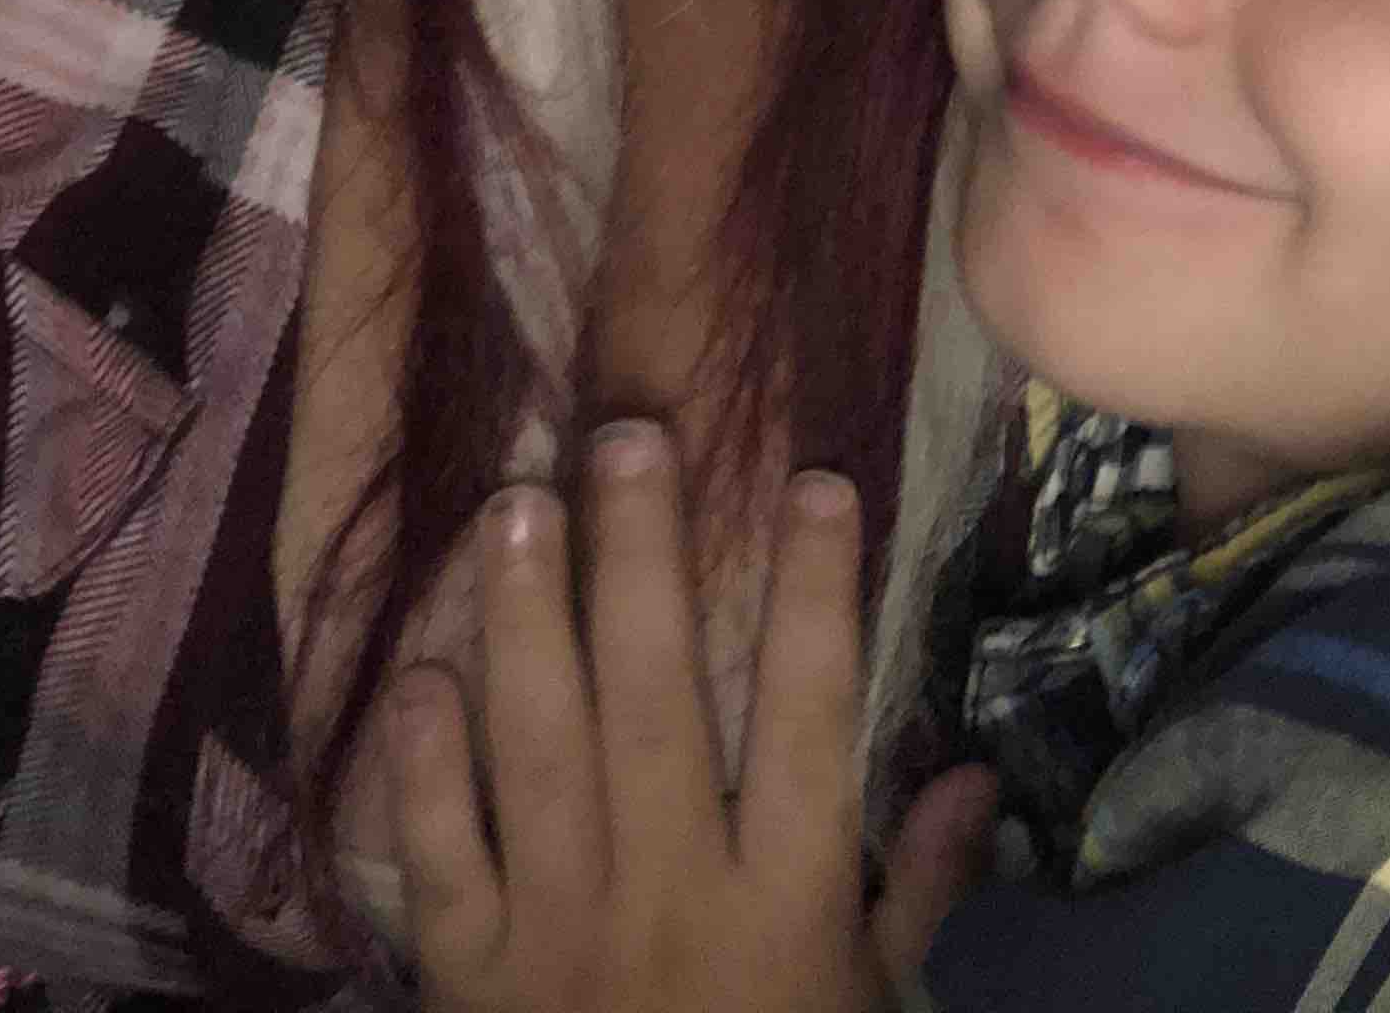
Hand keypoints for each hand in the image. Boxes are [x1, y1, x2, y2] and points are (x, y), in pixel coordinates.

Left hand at [389, 423, 995, 1012]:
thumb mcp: (867, 1006)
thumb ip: (915, 891)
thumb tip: (973, 773)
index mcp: (783, 904)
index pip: (807, 721)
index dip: (814, 597)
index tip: (816, 478)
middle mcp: (670, 897)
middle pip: (653, 703)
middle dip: (641, 559)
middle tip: (625, 433)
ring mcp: (559, 933)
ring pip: (539, 751)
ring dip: (527, 620)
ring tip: (518, 501)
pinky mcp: (468, 977)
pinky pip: (442, 860)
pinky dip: (424, 769)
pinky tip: (416, 672)